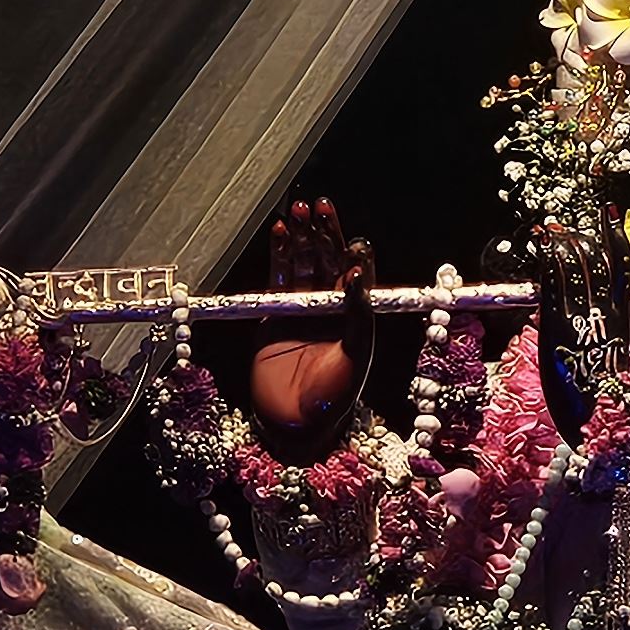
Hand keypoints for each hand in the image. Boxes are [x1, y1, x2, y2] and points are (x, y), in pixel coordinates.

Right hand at [250, 197, 376, 444]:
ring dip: (301, 237)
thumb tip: (356, 273)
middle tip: (320, 206)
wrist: (295, 423)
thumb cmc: (334, 395)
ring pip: (302, 263)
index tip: (353, 239)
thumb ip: (356, 314)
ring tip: (298, 210)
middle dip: (325, 234)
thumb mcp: (355, 353)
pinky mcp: (272, 313)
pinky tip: (280, 232)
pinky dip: (278, 254)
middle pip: (328, 260)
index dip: (354, 254)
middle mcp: (329, 307)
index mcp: (355, 315)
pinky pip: (277, 278)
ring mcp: (300, 308)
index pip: (356, 274)